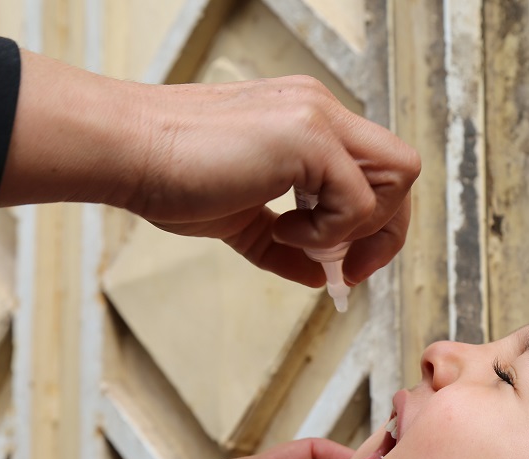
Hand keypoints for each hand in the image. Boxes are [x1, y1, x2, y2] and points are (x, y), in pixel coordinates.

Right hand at [0, 53, 419, 286]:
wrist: (125, 151)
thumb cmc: (170, 176)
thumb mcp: (242, 218)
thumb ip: (287, 245)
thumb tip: (321, 278)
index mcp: (310, 121)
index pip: (378, 168)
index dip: (375, 222)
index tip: (343, 263)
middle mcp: (322, 110)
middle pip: (403, 170)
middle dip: (387, 230)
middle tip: (347, 268)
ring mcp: (318, 117)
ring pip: (398, 178)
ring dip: (360, 227)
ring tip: (300, 239)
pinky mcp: (307, 137)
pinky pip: (357, 201)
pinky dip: (328, 232)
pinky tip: (279, 228)